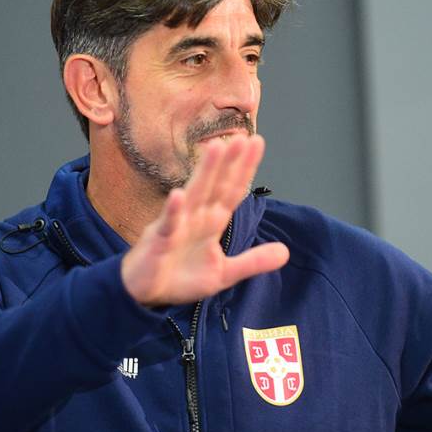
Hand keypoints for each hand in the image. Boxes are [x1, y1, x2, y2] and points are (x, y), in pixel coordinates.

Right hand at [121, 135, 288, 307]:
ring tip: (215, 148)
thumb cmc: (180, 278)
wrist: (145, 295)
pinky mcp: (160, 240)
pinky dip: (173, 210)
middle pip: (216, 185)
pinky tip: (179, 195)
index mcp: (212, 221)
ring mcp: (177, 225)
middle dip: (229, 161)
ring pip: (194, 194)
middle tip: (242, 137)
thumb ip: (253, 262)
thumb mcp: (224, 273)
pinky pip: (168, 223)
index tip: (257, 142)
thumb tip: (286, 253)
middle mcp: (196, 217)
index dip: (245, 168)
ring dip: (204, 172)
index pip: (233, 190)